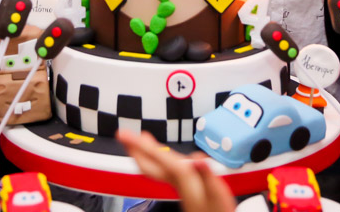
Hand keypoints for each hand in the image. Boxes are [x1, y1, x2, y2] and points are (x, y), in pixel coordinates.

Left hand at [117, 129, 235, 211]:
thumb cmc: (216, 210)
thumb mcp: (216, 193)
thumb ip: (207, 175)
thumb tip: (198, 158)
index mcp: (182, 179)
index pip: (159, 159)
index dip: (142, 146)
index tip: (126, 135)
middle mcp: (175, 181)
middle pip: (149, 165)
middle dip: (135, 149)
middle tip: (122, 134)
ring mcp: (177, 184)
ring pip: (154, 167)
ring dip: (144, 152)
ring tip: (138, 138)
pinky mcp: (182, 185)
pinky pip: (162, 169)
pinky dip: (157, 157)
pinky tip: (159, 153)